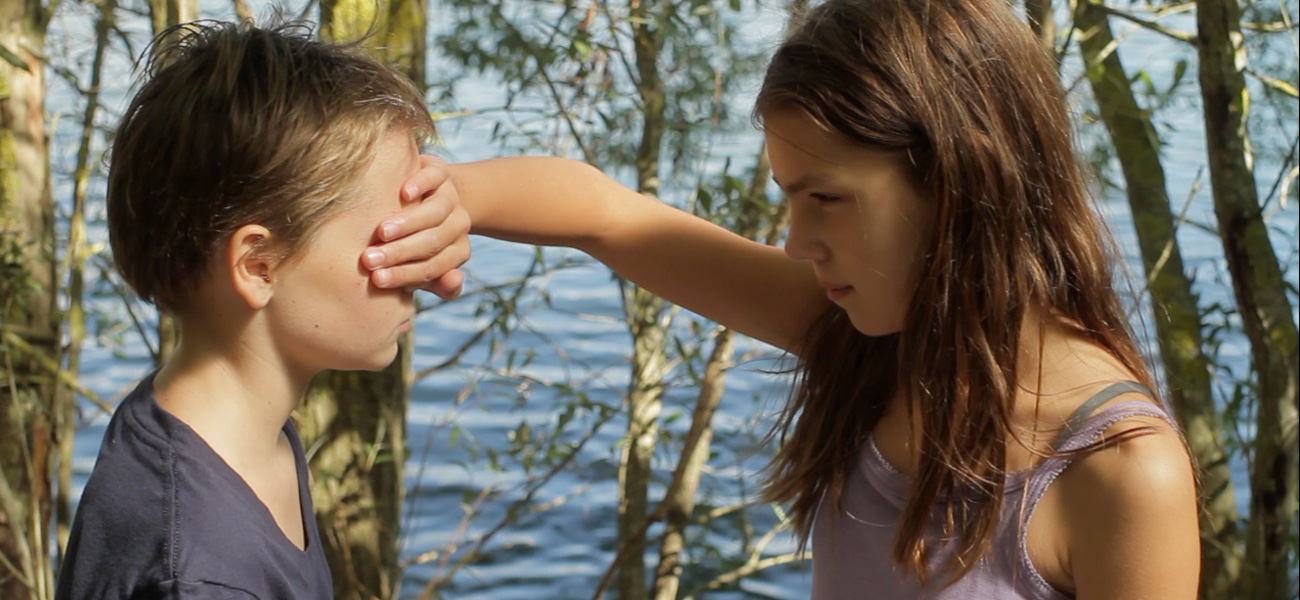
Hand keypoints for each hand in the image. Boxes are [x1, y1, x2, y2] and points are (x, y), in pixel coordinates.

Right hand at [362, 154, 470, 298]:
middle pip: (434, 241)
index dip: (406, 274)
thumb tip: (455, 282)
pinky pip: (435, 177)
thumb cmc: (411, 239)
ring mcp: (450, 196)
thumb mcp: (419, 262)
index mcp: (458, 249)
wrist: (414, 196)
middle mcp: (458, 223)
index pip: (435, 266)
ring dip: (409, 223)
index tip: (377, 280)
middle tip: (369, 259)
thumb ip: (436, 280)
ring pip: (436, 211)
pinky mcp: (440, 171)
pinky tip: (404, 193)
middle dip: (400, 252)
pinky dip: (421, 185)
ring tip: (381, 232)